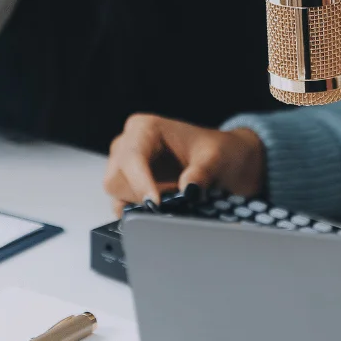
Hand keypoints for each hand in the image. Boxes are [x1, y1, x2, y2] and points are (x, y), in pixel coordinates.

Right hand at [103, 115, 265, 216]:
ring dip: (141, 206)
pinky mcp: (128, 185)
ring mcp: (125, 165)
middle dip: (141, 196)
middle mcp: (128, 144)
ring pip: (116, 195)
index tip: (155, 205)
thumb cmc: (219, 152)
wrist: (224, 162)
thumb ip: (202, 172)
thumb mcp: (217, 158)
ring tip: (172, 201)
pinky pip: (123, 204)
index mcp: (145, 128)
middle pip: (116, 179)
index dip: (140, 183)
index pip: (131, 158)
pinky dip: (141, 212)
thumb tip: (188, 190)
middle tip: (172, 203)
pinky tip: (164, 207)